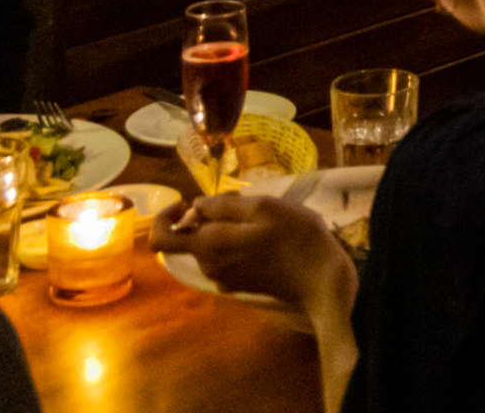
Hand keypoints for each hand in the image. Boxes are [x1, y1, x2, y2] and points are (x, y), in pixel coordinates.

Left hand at [172, 191, 356, 320]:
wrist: (322, 280)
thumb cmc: (295, 237)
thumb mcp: (263, 207)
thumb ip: (222, 206)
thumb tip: (196, 207)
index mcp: (209, 246)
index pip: (162, 238)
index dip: (165, 218)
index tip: (186, 203)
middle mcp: (209, 266)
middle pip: (193, 236)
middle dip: (210, 215)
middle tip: (244, 200)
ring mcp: (224, 278)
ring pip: (212, 244)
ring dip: (227, 226)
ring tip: (263, 215)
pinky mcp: (240, 283)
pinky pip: (227, 256)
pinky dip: (238, 241)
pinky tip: (267, 235)